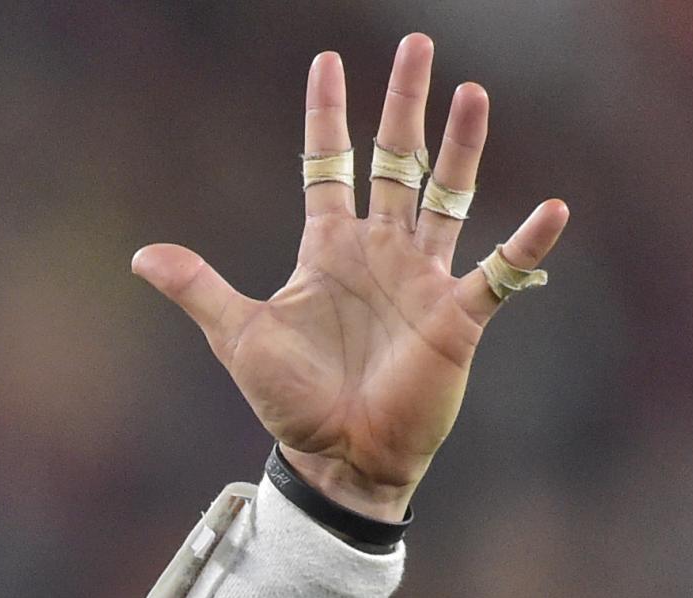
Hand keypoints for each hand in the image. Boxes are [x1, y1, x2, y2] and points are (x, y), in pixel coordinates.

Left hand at [130, 33, 569, 522]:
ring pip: (447, 195)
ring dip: (461, 147)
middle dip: (403, 105)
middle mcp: (380, 250)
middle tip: (415, 44)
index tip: (327, 62)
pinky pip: (499, 272)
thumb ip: (198, 289)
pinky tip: (552, 209)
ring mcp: (423, 277)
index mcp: (329, 247)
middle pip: (396, 161)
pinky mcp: (458, 315)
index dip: (327, 117)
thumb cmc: (292, 401)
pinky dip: (525, 244)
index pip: (328, 165)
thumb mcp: (239, 336)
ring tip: (472, 92)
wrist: (337, 458)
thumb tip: (140, 257)